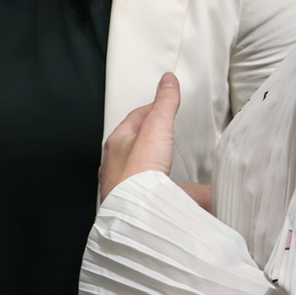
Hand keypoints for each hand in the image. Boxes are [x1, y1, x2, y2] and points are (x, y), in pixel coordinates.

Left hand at [99, 72, 180, 200]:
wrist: (132, 214)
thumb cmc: (137, 171)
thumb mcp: (157, 128)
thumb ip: (164, 104)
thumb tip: (168, 80)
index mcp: (118, 142)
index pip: (136, 118)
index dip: (153, 110)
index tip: (165, 106)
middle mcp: (116, 164)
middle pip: (137, 146)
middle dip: (153, 141)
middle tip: (166, 135)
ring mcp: (123, 186)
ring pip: (143, 173)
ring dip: (158, 169)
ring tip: (173, 169)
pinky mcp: (134, 205)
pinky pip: (151, 194)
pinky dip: (166, 193)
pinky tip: (178, 198)